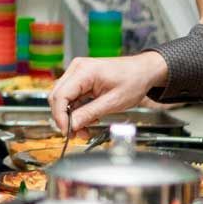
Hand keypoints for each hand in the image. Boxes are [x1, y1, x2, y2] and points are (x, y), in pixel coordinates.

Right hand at [48, 53, 168, 133]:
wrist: (144, 70)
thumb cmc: (134, 80)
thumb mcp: (113, 102)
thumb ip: (89, 114)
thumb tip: (72, 125)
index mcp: (84, 71)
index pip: (60, 95)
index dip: (60, 116)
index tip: (66, 131)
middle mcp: (77, 69)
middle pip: (57, 97)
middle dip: (64, 118)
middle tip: (75, 134)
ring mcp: (77, 73)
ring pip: (63, 98)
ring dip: (70, 116)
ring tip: (84, 129)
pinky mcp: (80, 78)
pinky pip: (71, 97)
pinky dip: (76, 110)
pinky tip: (87, 118)